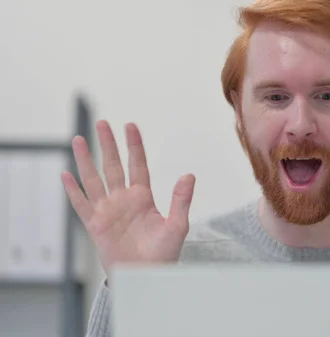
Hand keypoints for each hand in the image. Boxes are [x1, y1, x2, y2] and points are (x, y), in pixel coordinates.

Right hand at [61, 120, 194, 276]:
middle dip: (107, 145)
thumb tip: (189, 175)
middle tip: (102, 123)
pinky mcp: (95, 225)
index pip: (138, 165)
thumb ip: (181, 200)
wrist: (146, 278)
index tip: (130, 126)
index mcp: (144, 198)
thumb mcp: (178, 226)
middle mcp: (124, 200)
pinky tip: (65, 174)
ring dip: (86, 160)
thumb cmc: (163, 255)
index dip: (134, 146)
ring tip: (78, 139)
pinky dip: (73, 190)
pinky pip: (81, 204)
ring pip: (94, 180)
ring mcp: (108, 211)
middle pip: (113, 166)